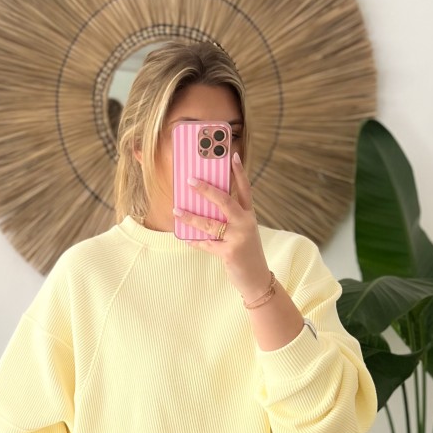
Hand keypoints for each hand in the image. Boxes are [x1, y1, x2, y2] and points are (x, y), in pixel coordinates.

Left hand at [172, 151, 272, 299]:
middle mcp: (245, 223)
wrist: (256, 278)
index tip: (232, 155)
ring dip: (190, 217)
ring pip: (210, 223)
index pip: (245, 188)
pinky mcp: (229, 253)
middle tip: (190, 180)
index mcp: (249, 214)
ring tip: (176, 210)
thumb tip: (202, 206)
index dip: (239, 172)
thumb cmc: (245, 251)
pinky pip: (206, 244)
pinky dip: (194, 241)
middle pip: (225, 201)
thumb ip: (227, 218)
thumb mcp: (242, 231)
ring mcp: (238, 238)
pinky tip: (184, 237)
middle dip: (206, 189)